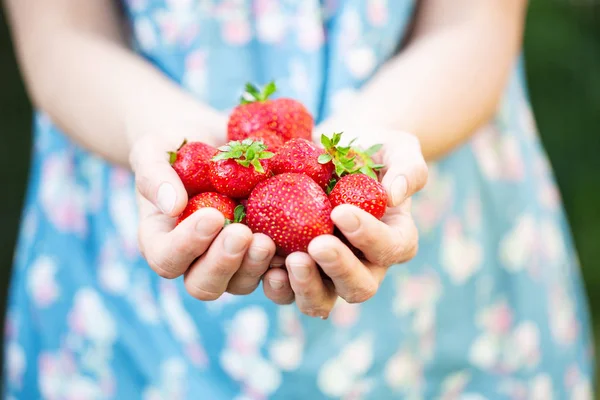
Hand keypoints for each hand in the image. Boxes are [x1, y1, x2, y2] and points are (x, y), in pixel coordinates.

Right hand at [130, 134, 277, 299]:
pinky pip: (275, 269)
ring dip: (255, 266)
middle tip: (242, 234)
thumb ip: (153, 175)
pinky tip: (299, 247)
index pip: (167, 259)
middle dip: (224, 262)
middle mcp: (196, 259)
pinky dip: (286, 264)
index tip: (211, 216)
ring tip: (269, 240)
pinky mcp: (262, 250)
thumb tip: (173, 206)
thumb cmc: (175, 144)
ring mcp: (232, 259)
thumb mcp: (153, 149)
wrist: (212, 139)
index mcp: (163, 241)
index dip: (187, 245)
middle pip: (205, 284)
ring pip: (242, 282)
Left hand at [261, 130, 427, 317]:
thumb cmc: (369, 149)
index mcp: (394, 239)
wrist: (329, 151)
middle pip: (359, 287)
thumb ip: (406, 168)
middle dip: (339, 269)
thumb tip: (394, 196)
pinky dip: (276, 283)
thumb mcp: (396, 147)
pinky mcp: (295, 270)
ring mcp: (327, 273)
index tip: (341, 211)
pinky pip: (287, 290)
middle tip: (317, 245)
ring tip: (288, 262)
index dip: (369, 236)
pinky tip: (265, 265)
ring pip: (321, 300)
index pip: (390, 247)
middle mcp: (364, 265)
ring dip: (305, 286)